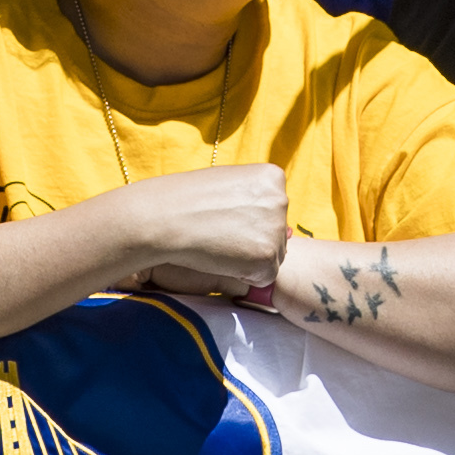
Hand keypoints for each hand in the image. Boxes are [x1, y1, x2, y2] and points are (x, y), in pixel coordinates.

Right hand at [106, 163, 293, 297]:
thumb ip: (257, 200)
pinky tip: (221, 258)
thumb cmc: (188, 200)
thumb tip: (291, 233)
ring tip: (219, 243)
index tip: (222, 215)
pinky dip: (244, 275)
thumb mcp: (230, 185)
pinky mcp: (266, 257)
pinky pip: (263, 277)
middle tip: (219, 232)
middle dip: (250, 241)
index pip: (273, 212)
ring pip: (272, 257)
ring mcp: (276, 228)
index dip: (246, 222)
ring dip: (248, 259)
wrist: (162, 217)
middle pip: (277, 235)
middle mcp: (281, 199)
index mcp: (273, 177)